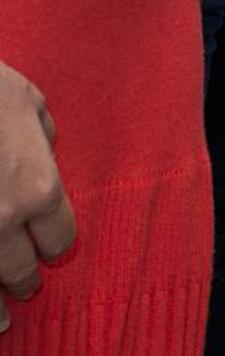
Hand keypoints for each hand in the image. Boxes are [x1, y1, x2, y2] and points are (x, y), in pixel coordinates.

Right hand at [0, 62, 76, 334]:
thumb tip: (45, 148)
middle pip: (19, 270)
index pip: (59, 237)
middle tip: (25, 283)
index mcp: (38, 188)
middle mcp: (3, 218)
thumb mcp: (28, 101)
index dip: (55, 244)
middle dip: (23, 277)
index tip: (51, 248)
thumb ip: (42, 135)